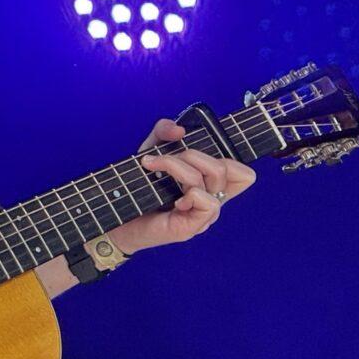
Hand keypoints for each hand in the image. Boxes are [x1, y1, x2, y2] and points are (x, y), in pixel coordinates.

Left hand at [102, 119, 256, 254]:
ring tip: (154, 169)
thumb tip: (180, 130)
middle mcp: (210, 201)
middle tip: (163, 159)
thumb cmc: (137, 187)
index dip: (230, 157)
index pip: (244, 175)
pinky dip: (189, 192)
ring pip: (213, 178)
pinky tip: (171, 201)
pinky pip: (207, 202)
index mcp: (209, 186)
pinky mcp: (191, 228)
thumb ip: (164, 131)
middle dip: (192, 154)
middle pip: (227, 168)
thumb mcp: (151, 149)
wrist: (115, 216)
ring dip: (178, 166)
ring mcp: (203, 217)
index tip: (198, 149)